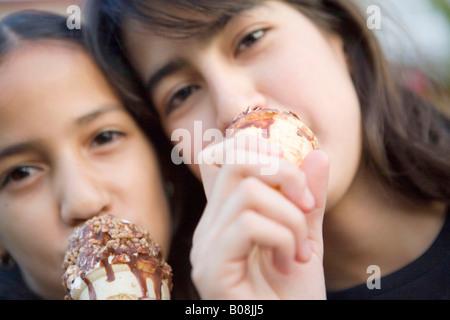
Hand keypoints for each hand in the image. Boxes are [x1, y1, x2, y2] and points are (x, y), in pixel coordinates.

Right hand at [190, 137, 328, 298]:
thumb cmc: (295, 297)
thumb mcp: (308, 239)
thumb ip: (309, 199)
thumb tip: (318, 154)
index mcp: (225, 217)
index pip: (227, 157)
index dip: (260, 148)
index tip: (294, 182)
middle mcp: (208, 227)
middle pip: (237, 159)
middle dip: (284, 173)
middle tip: (306, 206)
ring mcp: (205, 248)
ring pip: (249, 192)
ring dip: (291, 218)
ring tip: (298, 252)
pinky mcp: (211, 269)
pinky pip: (249, 224)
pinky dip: (283, 238)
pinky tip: (289, 264)